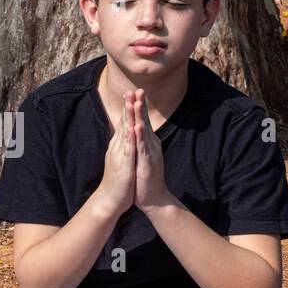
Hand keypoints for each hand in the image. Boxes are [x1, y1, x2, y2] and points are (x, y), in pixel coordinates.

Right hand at [95, 90, 136, 216]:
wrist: (110, 200)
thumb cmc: (117, 182)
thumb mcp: (121, 161)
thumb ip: (122, 148)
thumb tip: (124, 138)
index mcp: (119, 146)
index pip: (124, 124)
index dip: (128, 109)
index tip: (133, 94)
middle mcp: (118, 147)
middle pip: (123, 123)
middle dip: (128, 107)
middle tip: (131, 90)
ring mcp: (120, 155)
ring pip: (125, 132)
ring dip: (128, 117)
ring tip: (132, 102)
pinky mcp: (124, 165)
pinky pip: (128, 149)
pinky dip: (130, 137)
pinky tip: (133, 127)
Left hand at [131, 89, 171, 209]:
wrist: (154, 198)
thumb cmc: (146, 178)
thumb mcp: (143, 157)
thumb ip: (141, 144)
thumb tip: (138, 133)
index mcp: (148, 143)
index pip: (143, 121)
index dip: (138, 107)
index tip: (134, 92)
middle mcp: (151, 145)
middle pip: (145, 121)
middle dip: (140, 106)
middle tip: (137, 89)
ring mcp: (150, 153)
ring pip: (145, 131)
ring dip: (141, 116)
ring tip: (137, 102)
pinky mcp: (148, 162)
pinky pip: (143, 147)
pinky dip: (140, 136)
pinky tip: (138, 127)